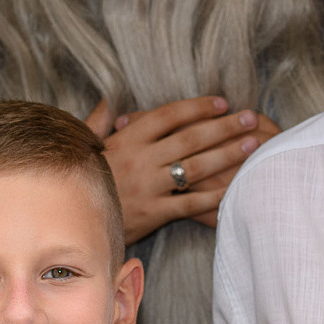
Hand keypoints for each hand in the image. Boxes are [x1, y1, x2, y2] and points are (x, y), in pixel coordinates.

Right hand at [85, 95, 278, 242]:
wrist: (70, 223)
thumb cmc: (79, 181)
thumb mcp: (82, 147)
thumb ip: (98, 121)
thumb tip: (108, 99)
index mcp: (127, 140)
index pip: (169, 116)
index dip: (197, 107)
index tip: (222, 102)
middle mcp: (141, 160)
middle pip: (190, 138)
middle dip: (224, 126)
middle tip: (251, 117)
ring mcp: (149, 187)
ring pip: (195, 168)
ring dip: (227, 154)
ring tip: (253, 144)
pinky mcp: (154, 214)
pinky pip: (190, 204)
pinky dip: (214, 196)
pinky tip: (236, 188)